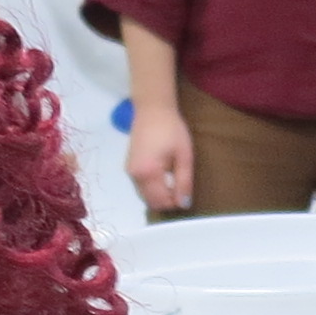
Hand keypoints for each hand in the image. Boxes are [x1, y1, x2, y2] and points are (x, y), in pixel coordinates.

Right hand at [126, 97, 195, 216]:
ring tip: (173, 182)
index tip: (186, 193)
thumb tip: (184, 204)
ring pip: (145, 197)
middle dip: (167, 201)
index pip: (161, 201)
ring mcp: (129, 171)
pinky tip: (163, 177)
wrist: (152, 110)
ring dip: (159, 196)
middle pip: (151, 202)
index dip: (175, 203)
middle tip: (181, 189)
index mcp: (148, 172)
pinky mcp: (129, 167)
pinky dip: (152, 189)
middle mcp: (135, 175)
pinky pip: (140, 187)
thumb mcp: (184, 156)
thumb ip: (184, 181)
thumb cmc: (171, 129)